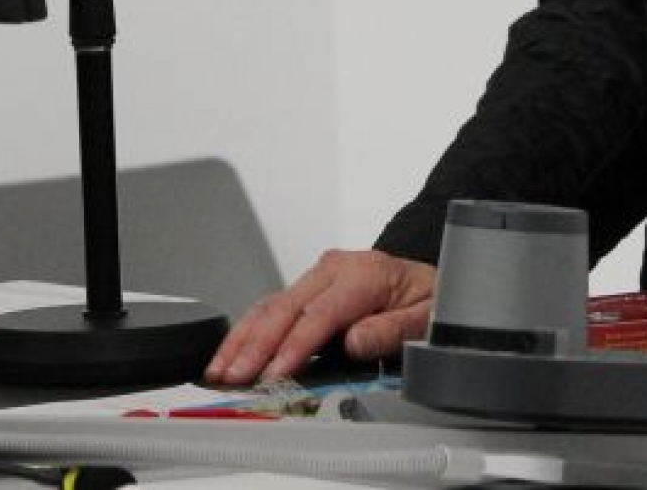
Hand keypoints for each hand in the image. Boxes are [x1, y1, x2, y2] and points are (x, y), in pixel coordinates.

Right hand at [202, 248, 436, 385]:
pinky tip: (230, 356)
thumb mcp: (426, 316)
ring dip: (242, 340)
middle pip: (286, 308)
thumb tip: (357, 340)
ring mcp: (316, 277)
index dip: (294, 345)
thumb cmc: (425, 300)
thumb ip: (393, 328)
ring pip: (270, 306)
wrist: (423, 282)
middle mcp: (335, 269)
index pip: (321, 313)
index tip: (274, 373)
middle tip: (235, 377)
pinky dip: (247, 334)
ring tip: (219, 371)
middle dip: (256, 345)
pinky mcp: (305, 290)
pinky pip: (270, 309)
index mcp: (365, 273)